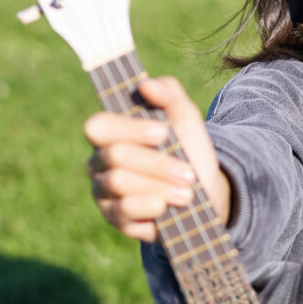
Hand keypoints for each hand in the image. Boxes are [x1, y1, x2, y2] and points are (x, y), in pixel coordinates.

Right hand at [84, 77, 231, 241]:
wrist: (204, 192)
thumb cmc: (187, 149)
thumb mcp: (185, 118)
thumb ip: (169, 94)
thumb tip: (146, 84)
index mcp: (110, 133)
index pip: (98, 126)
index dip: (128, 128)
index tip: (163, 133)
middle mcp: (99, 162)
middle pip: (115, 155)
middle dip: (157, 164)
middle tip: (188, 173)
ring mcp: (103, 192)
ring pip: (119, 183)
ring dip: (159, 186)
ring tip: (187, 193)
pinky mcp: (114, 219)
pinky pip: (123, 212)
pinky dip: (150, 209)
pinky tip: (168, 209)